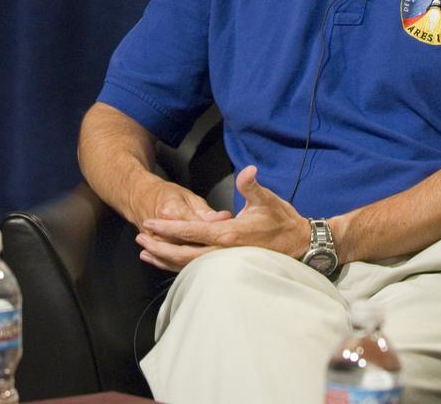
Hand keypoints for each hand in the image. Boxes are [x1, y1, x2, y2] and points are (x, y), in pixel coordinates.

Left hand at [135, 166, 308, 271]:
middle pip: (183, 254)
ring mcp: (225, 264)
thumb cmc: (282, 222)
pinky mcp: (228, 268)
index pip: (191, 232)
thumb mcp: (267, 200)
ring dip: (166, 259)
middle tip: (140, 239)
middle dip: (159, 246)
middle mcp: (223, 253)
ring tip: (146, 252)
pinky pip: (198, 270)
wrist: (300, 246)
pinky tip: (169, 262)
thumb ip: (251, 186)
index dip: (168, 228)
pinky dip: (179, 267)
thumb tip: (247, 171)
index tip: (150, 223)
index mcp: (229, 235)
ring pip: (188, 266)